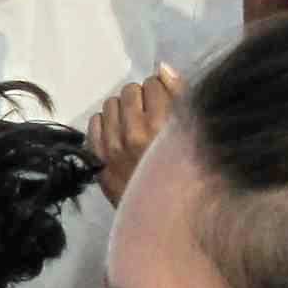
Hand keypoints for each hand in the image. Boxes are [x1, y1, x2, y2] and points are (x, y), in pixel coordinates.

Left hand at [87, 66, 180, 205]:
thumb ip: (181, 96)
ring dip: (123, 109)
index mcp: (165, 126)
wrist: (165, 220)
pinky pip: (95, 121)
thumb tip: (162, 67)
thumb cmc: (187, 176)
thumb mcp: (192, 136)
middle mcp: (136, 134)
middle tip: (150, 115)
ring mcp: (114, 147)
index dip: (162, 91)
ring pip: (111, 103)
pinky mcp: (99, 159)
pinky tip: (119, 135)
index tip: (166, 106)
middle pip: (131, 90)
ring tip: (135, 125)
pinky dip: (106, 124)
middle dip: (142, 98)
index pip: (155, 84)